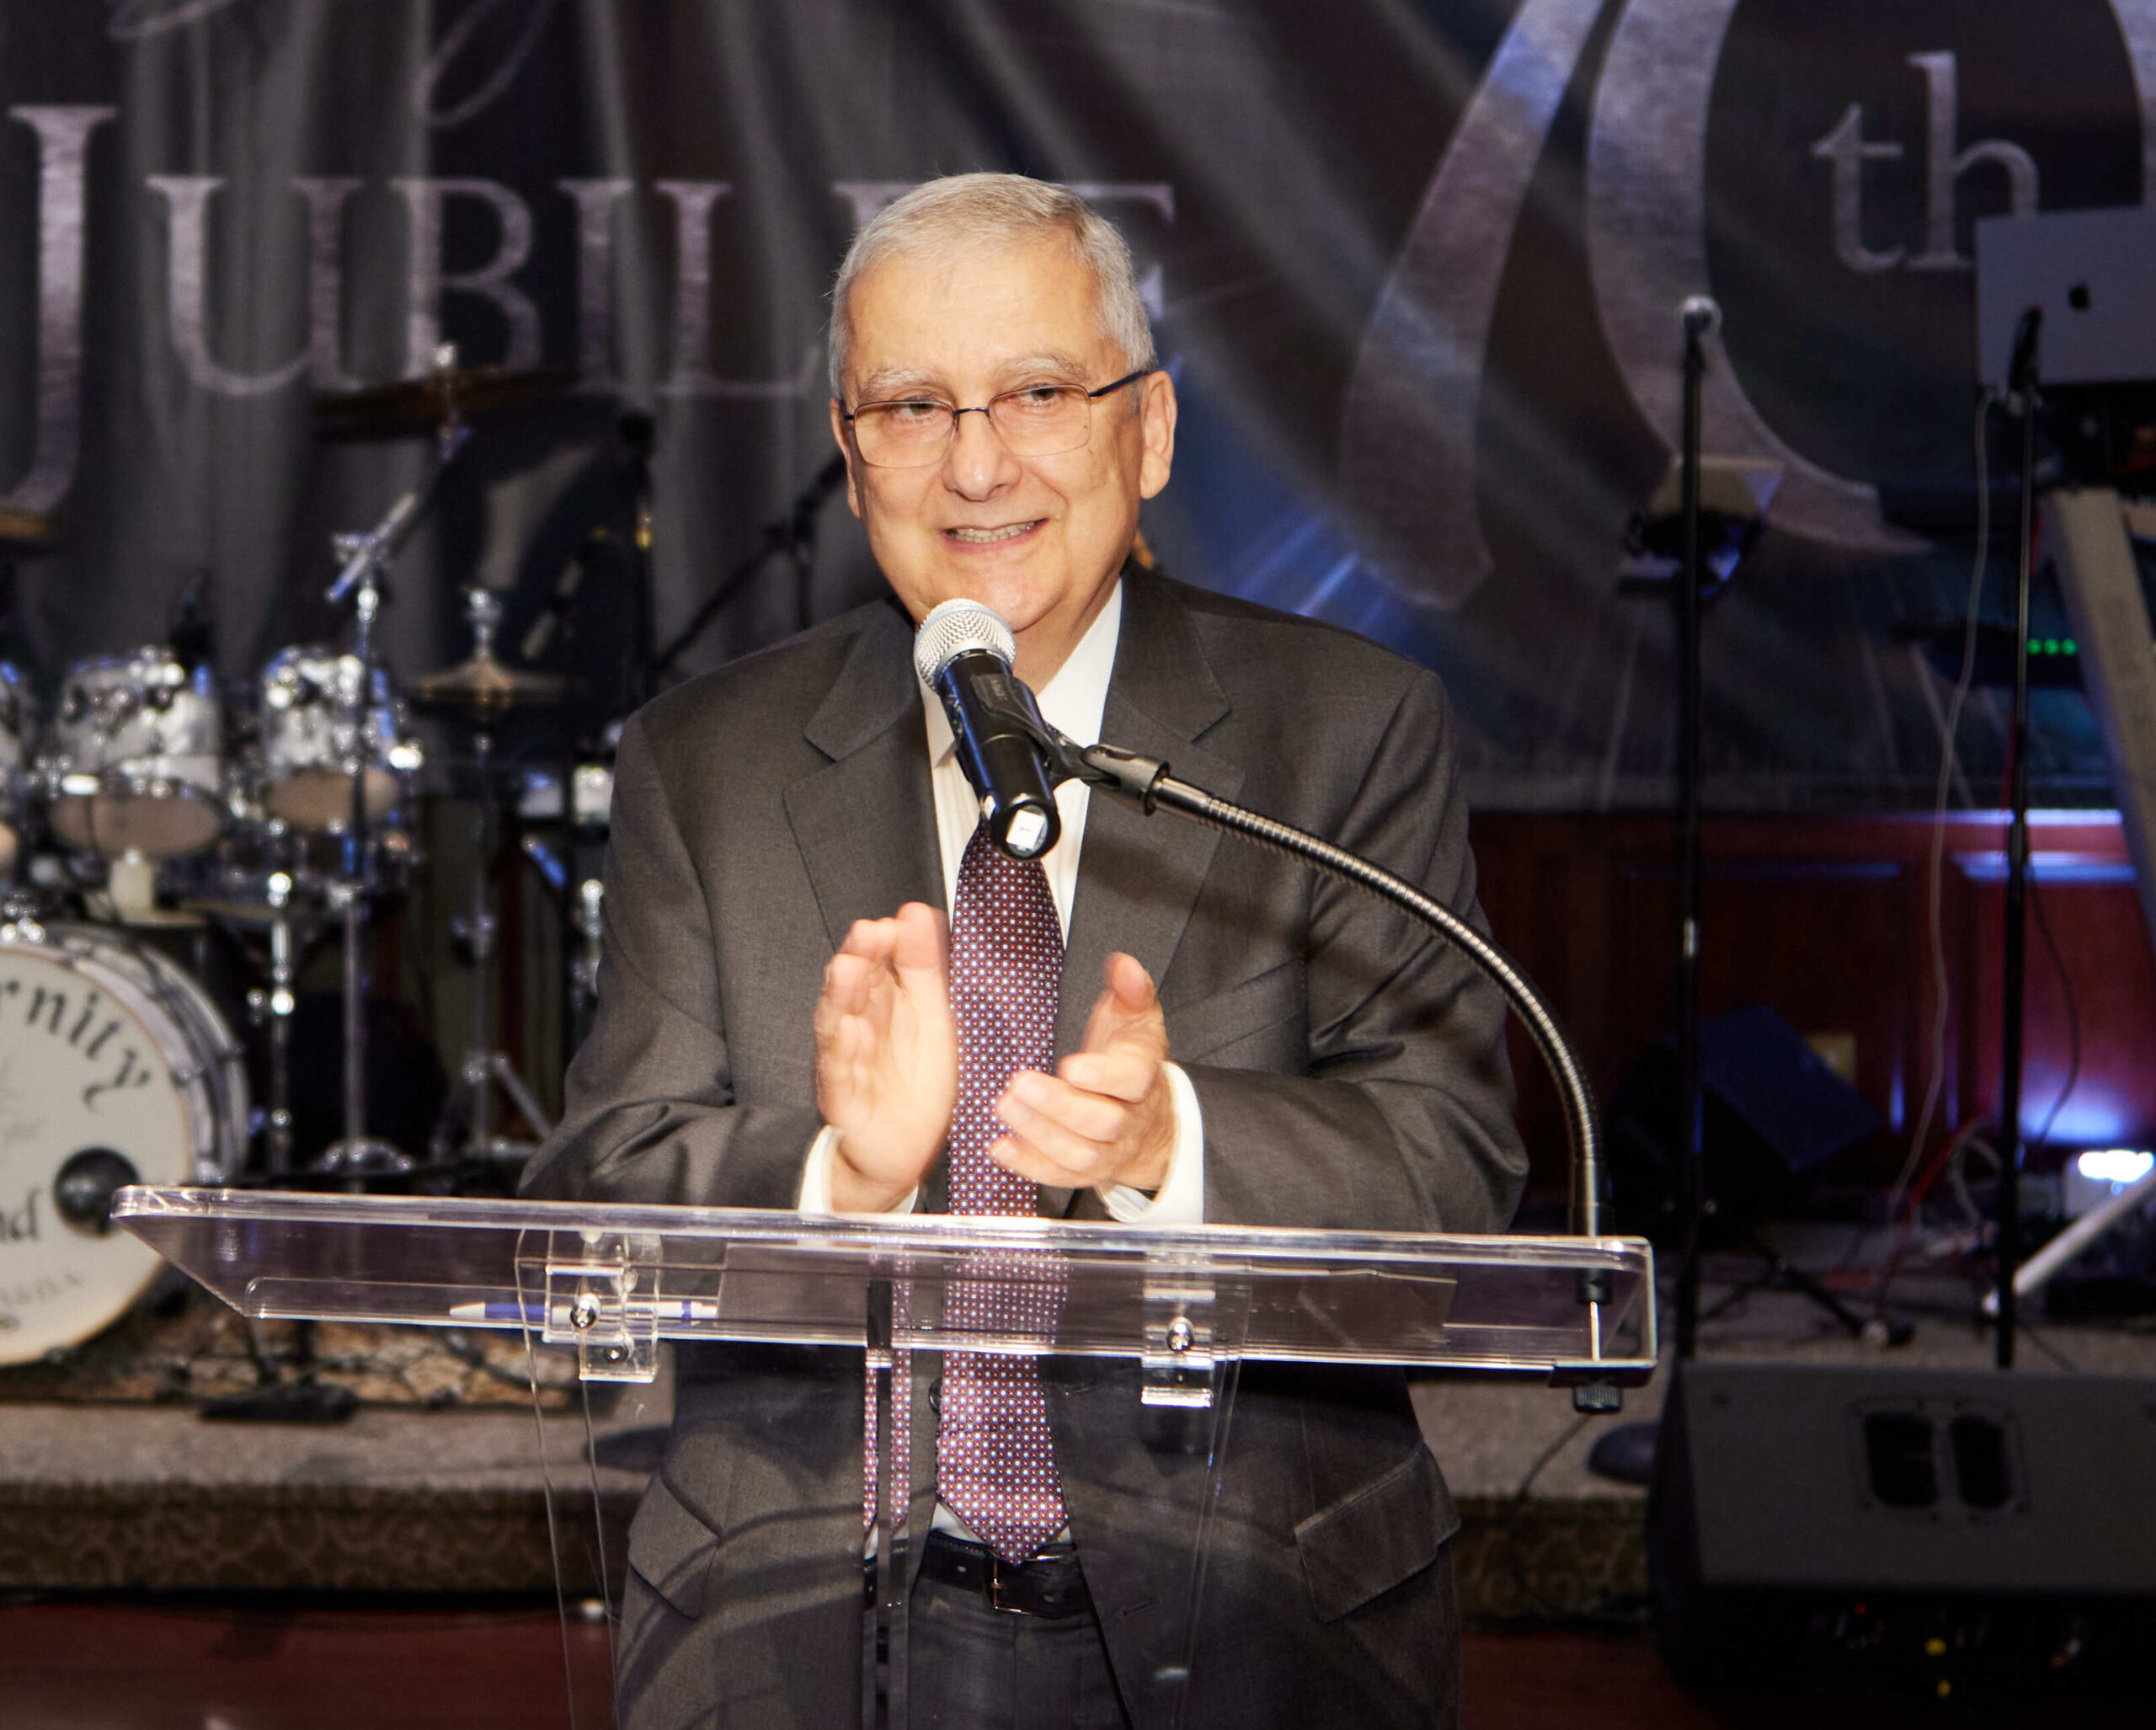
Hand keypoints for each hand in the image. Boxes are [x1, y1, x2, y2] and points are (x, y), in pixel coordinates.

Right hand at [813, 902, 957, 1211]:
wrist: (906, 1151)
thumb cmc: (917, 1082)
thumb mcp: (932, 1017)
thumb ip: (924, 968)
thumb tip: (917, 913)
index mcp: (881, 1007)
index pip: (877, 966)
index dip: (882, 945)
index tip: (893, 923)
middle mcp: (859, 1029)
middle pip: (854, 989)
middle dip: (859, 959)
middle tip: (868, 933)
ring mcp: (848, 1064)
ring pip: (838, 1024)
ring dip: (842, 996)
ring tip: (849, 968)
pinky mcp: (844, 1099)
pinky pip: (840, 1074)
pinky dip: (843, 1053)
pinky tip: (851, 1031)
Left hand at [991, 952, 1174, 1194]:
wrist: (1148, 1117)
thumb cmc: (1129, 1059)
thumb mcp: (1135, 1020)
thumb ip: (1130, 991)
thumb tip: (1123, 965)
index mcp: (1141, 1076)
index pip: (1132, 1079)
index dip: (1104, 1077)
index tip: (1072, 1066)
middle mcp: (1128, 1118)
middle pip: (1102, 1122)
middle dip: (1060, 1106)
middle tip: (1020, 1084)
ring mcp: (1107, 1149)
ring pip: (1080, 1153)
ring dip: (1040, 1134)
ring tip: (1005, 1107)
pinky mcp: (1085, 1171)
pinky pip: (1059, 1175)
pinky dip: (1029, 1164)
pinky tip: (1000, 1147)